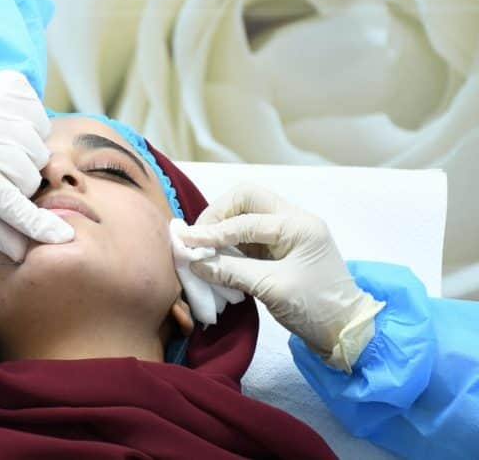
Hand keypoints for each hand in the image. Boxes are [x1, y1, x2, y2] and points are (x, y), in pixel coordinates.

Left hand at [0, 66, 73, 260]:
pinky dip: (31, 128)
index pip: (7, 202)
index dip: (35, 222)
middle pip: (30, 176)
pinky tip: (6, 126)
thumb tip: (22, 251)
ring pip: (41, 149)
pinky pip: (42, 119)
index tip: (61, 237)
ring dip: (27, 155)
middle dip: (20, 181)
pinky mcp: (11, 83)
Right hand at [177, 184, 383, 370]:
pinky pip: (247, 235)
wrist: (346, 332)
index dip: (213, 232)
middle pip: (246, 199)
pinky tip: (215, 257)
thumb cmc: (316, 309)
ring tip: (202, 249)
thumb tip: (195, 262)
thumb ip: (230, 272)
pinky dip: (228, 243)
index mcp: (299, 226)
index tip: (186, 242)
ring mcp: (287, 233)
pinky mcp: (279, 249)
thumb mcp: (271, 289)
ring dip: (221, 228)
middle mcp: (294, 220)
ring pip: (244, 214)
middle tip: (199, 238)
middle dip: (218, 215)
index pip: (246, 221)